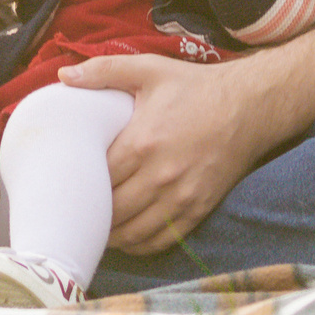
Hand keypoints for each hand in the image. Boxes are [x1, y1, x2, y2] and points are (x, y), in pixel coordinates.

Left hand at [60, 52, 303, 254]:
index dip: (79, 185)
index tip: (69, 183)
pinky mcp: (197, 210)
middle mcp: (160, 176)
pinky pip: (160, 240)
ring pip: (132, 233)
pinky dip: (138, 245)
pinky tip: (126, 238)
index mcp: (142, 143)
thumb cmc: (196, 87)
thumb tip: (64, 76)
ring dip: (110, 235)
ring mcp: (181, 197)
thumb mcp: (149, 69)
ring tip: (95, 227)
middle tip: (77, 209)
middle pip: (111, 211)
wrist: (250, 106)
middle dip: (91, 213)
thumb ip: (103, 71)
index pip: (96, 180)